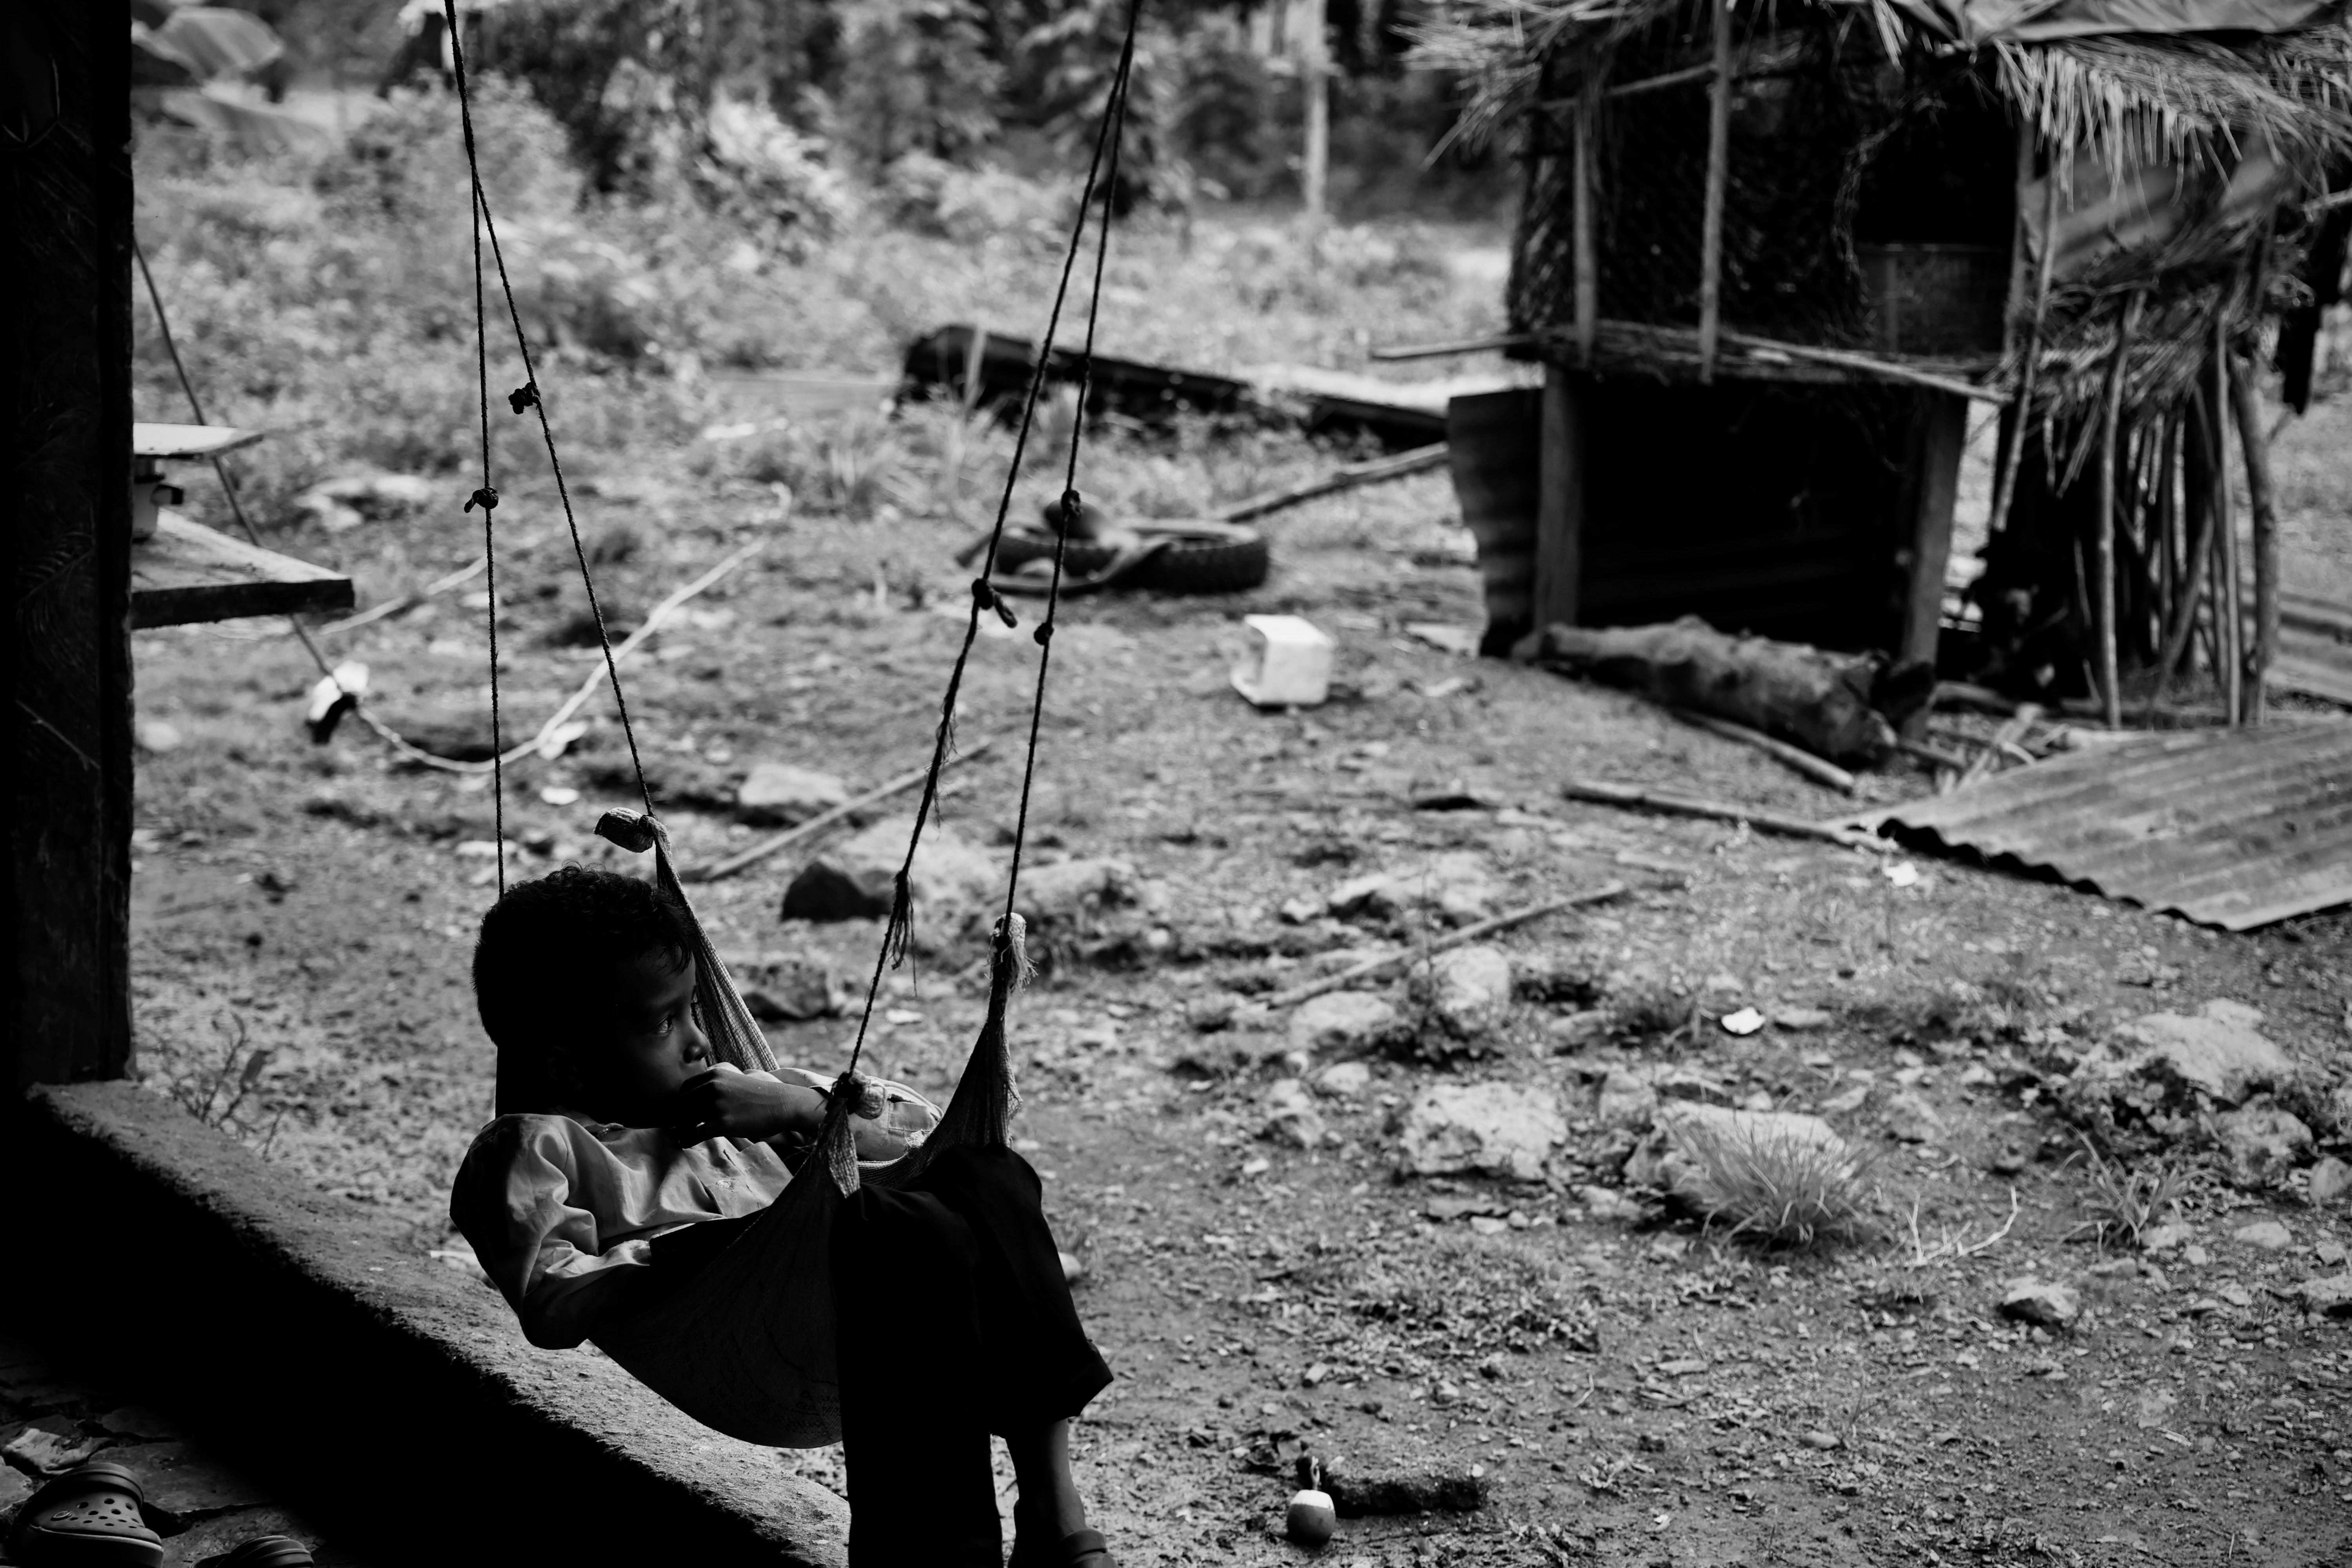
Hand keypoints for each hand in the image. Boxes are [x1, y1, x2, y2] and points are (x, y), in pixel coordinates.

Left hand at [668, 1067, 818, 1144]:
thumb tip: (698, 1099)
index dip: (678, 1102)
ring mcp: (717, 1105)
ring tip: (679, 1137)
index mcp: (714, 1075)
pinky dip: (686, 1140)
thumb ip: (716, 1086)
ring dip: (679, 1130)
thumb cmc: (760, 1096)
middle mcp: (713, 1087)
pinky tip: (685, 1144)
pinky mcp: (723, 1123)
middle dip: (675, 1117)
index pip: (684, 1088)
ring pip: (685, 1119)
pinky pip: (695, 1134)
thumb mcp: (735, 1082)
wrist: (782, 1104)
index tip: (678, 1113)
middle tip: (673, 1128)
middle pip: (681, 1104)